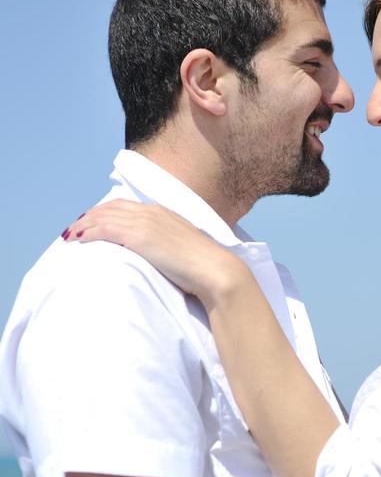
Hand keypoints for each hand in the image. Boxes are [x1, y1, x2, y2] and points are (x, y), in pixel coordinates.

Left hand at [63, 200, 246, 305]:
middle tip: (75, 227)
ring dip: (84, 225)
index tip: (93, 221)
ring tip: (70, 235)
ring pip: (104, 217)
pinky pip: (105, 230)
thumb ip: (170, 244)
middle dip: (90, 216)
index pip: (125, 206)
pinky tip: (79, 240)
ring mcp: (145, 223)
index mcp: (163, 213)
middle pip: (111, 208)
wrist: (215, 270)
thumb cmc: (204, 267)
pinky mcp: (139, 237)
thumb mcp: (185, 248)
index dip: (106, 212)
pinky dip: (89, 232)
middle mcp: (152, 213)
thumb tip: (163, 254)